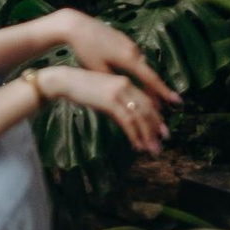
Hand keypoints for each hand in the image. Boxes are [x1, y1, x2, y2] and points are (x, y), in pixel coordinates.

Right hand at [41, 64, 168, 158]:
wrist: (65, 81)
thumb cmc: (81, 88)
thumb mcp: (104, 93)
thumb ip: (117, 102)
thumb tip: (126, 119)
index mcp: (126, 82)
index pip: (146, 100)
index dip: (156, 116)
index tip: (162, 129)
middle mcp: (126, 85)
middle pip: (147, 108)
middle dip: (156, 127)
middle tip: (164, 141)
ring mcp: (118, 93)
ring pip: (140, 116)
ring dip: (148, 135)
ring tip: (152, 149)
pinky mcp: (110, 101)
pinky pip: (127, 121)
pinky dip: (134, 135)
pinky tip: (137, 145)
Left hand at [52, 9, 176, 104]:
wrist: (76, 25)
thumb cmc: (86, 50)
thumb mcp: (99, 70)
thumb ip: (115, 83)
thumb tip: (127, 94)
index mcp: (129, 59)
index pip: (151, 79)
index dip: (164, 92)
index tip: (176, 101)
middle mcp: (133, 50)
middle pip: (149, 73)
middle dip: (155, 90)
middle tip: (160, 106)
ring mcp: (129, 43)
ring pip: (142, 66)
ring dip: (146, 80)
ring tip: (147, 95)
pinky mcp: (123, 40)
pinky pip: (135, 58)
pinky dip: (138, 70)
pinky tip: (134, 78)